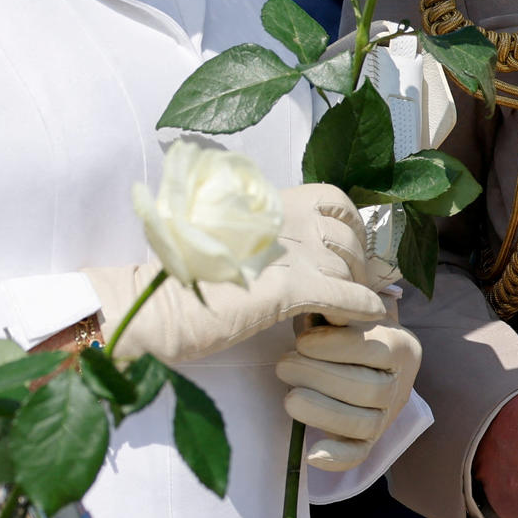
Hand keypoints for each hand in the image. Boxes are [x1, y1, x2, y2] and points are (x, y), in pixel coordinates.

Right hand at [88, 184, 387, 365]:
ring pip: (349, 269)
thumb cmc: (186, 278)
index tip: (348, 249)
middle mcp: (286, 221)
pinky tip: (361, 319)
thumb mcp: (232, 240)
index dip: (351, 224)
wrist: (156, 305)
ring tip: (344, 310)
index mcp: (270, 205)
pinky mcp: (291, 289)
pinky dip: (360, 308)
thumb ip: (266, 237)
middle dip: (356, 263)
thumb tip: (300, 249)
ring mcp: (290, 253)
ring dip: (355, 289)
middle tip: (350, 288)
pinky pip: (346, 296)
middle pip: (347, 237)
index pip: (333, 198)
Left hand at [277, 321, 420, 469]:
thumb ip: (339, 303)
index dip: (336, 347)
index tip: (302, 340)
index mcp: (402, 346)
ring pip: (364, 424)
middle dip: (321, 378)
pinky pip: (360, 454)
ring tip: (289, 397)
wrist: (354, 347)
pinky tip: (312, 454)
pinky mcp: (371, 439)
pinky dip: (338, 457)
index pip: (375, 349)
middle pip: (370, 389)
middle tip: (284, 364)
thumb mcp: (344, 307)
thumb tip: (330, 307)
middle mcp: (402, 384)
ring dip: (322, 412)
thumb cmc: (341, 324)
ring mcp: (387, 415)